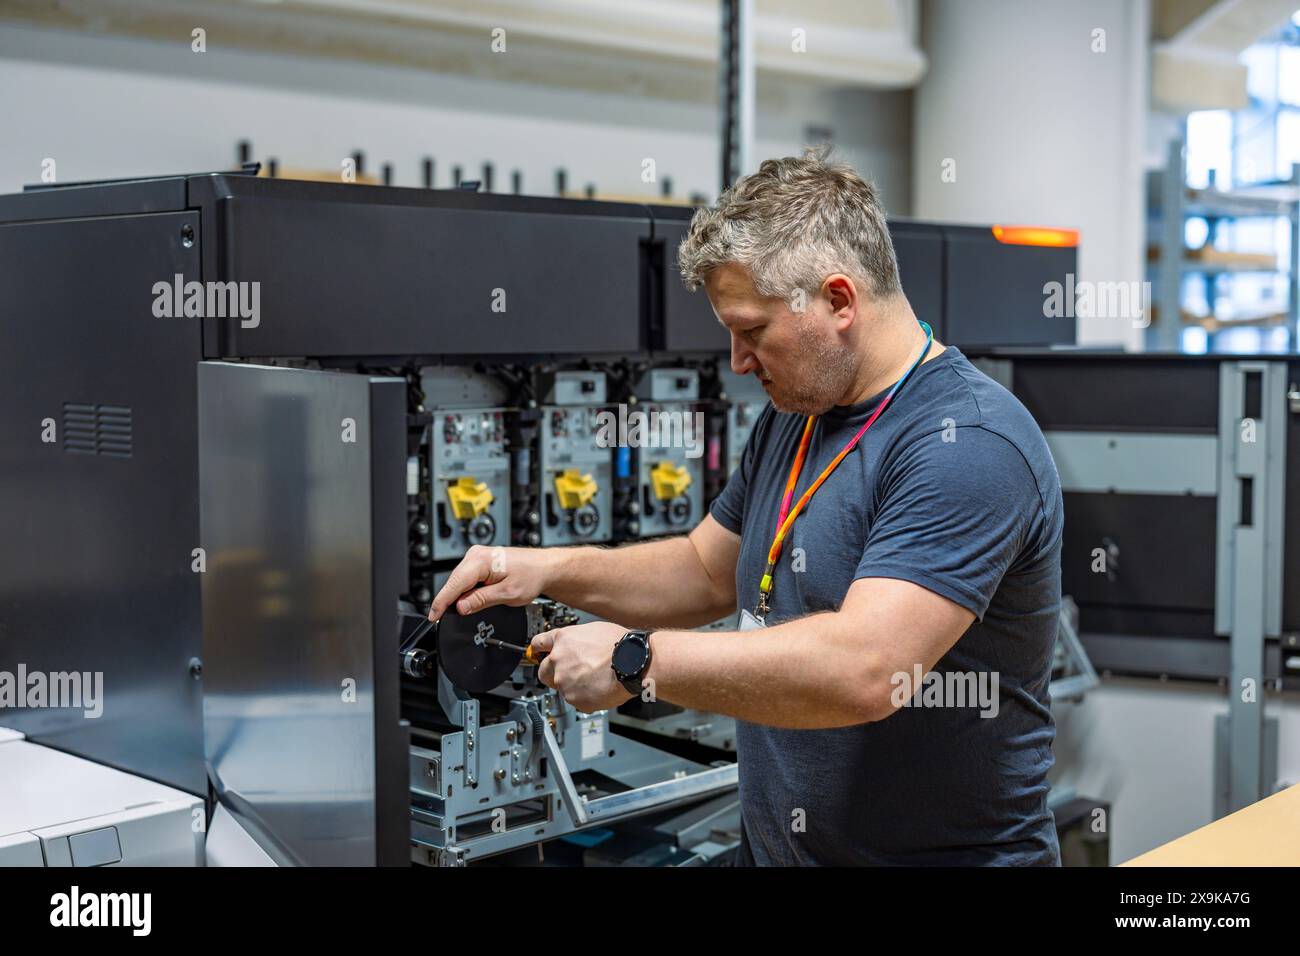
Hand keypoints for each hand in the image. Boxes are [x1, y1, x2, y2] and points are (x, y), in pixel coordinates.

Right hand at [428, 545, 552, 620]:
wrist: (544, 567)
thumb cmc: (531, 575)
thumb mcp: (507, 594)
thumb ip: (481, 600)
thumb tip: (460, 607)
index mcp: (482, 560)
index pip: (454, 584)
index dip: (441, 602)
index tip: (433, 616)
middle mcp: (476, 554)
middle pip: (454, 582)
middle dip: (450, 601)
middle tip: (447, 619)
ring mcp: (477, 556)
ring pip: (459, 581)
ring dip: (459, 595)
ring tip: (470, 607)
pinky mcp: (479, 561)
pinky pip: (466, 578)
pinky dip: (466, 590)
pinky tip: (473, 598)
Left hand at [533, 621, 634, 712]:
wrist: (631, 663)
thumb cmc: (620, 645)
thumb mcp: (594, 630)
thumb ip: (577, 640)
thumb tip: (576, 645)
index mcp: (563, 640)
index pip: (539, 643)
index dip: (538, 649)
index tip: (537, 653)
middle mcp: (558, 660)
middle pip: (543, 671)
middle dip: (552, 673)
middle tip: (569, 674)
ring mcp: (564, 681)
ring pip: (562, 687)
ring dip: (574, 686)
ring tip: (594, 680)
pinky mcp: (574, 699)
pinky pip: (576, 701)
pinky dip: (585, 698)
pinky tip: (599, 689)